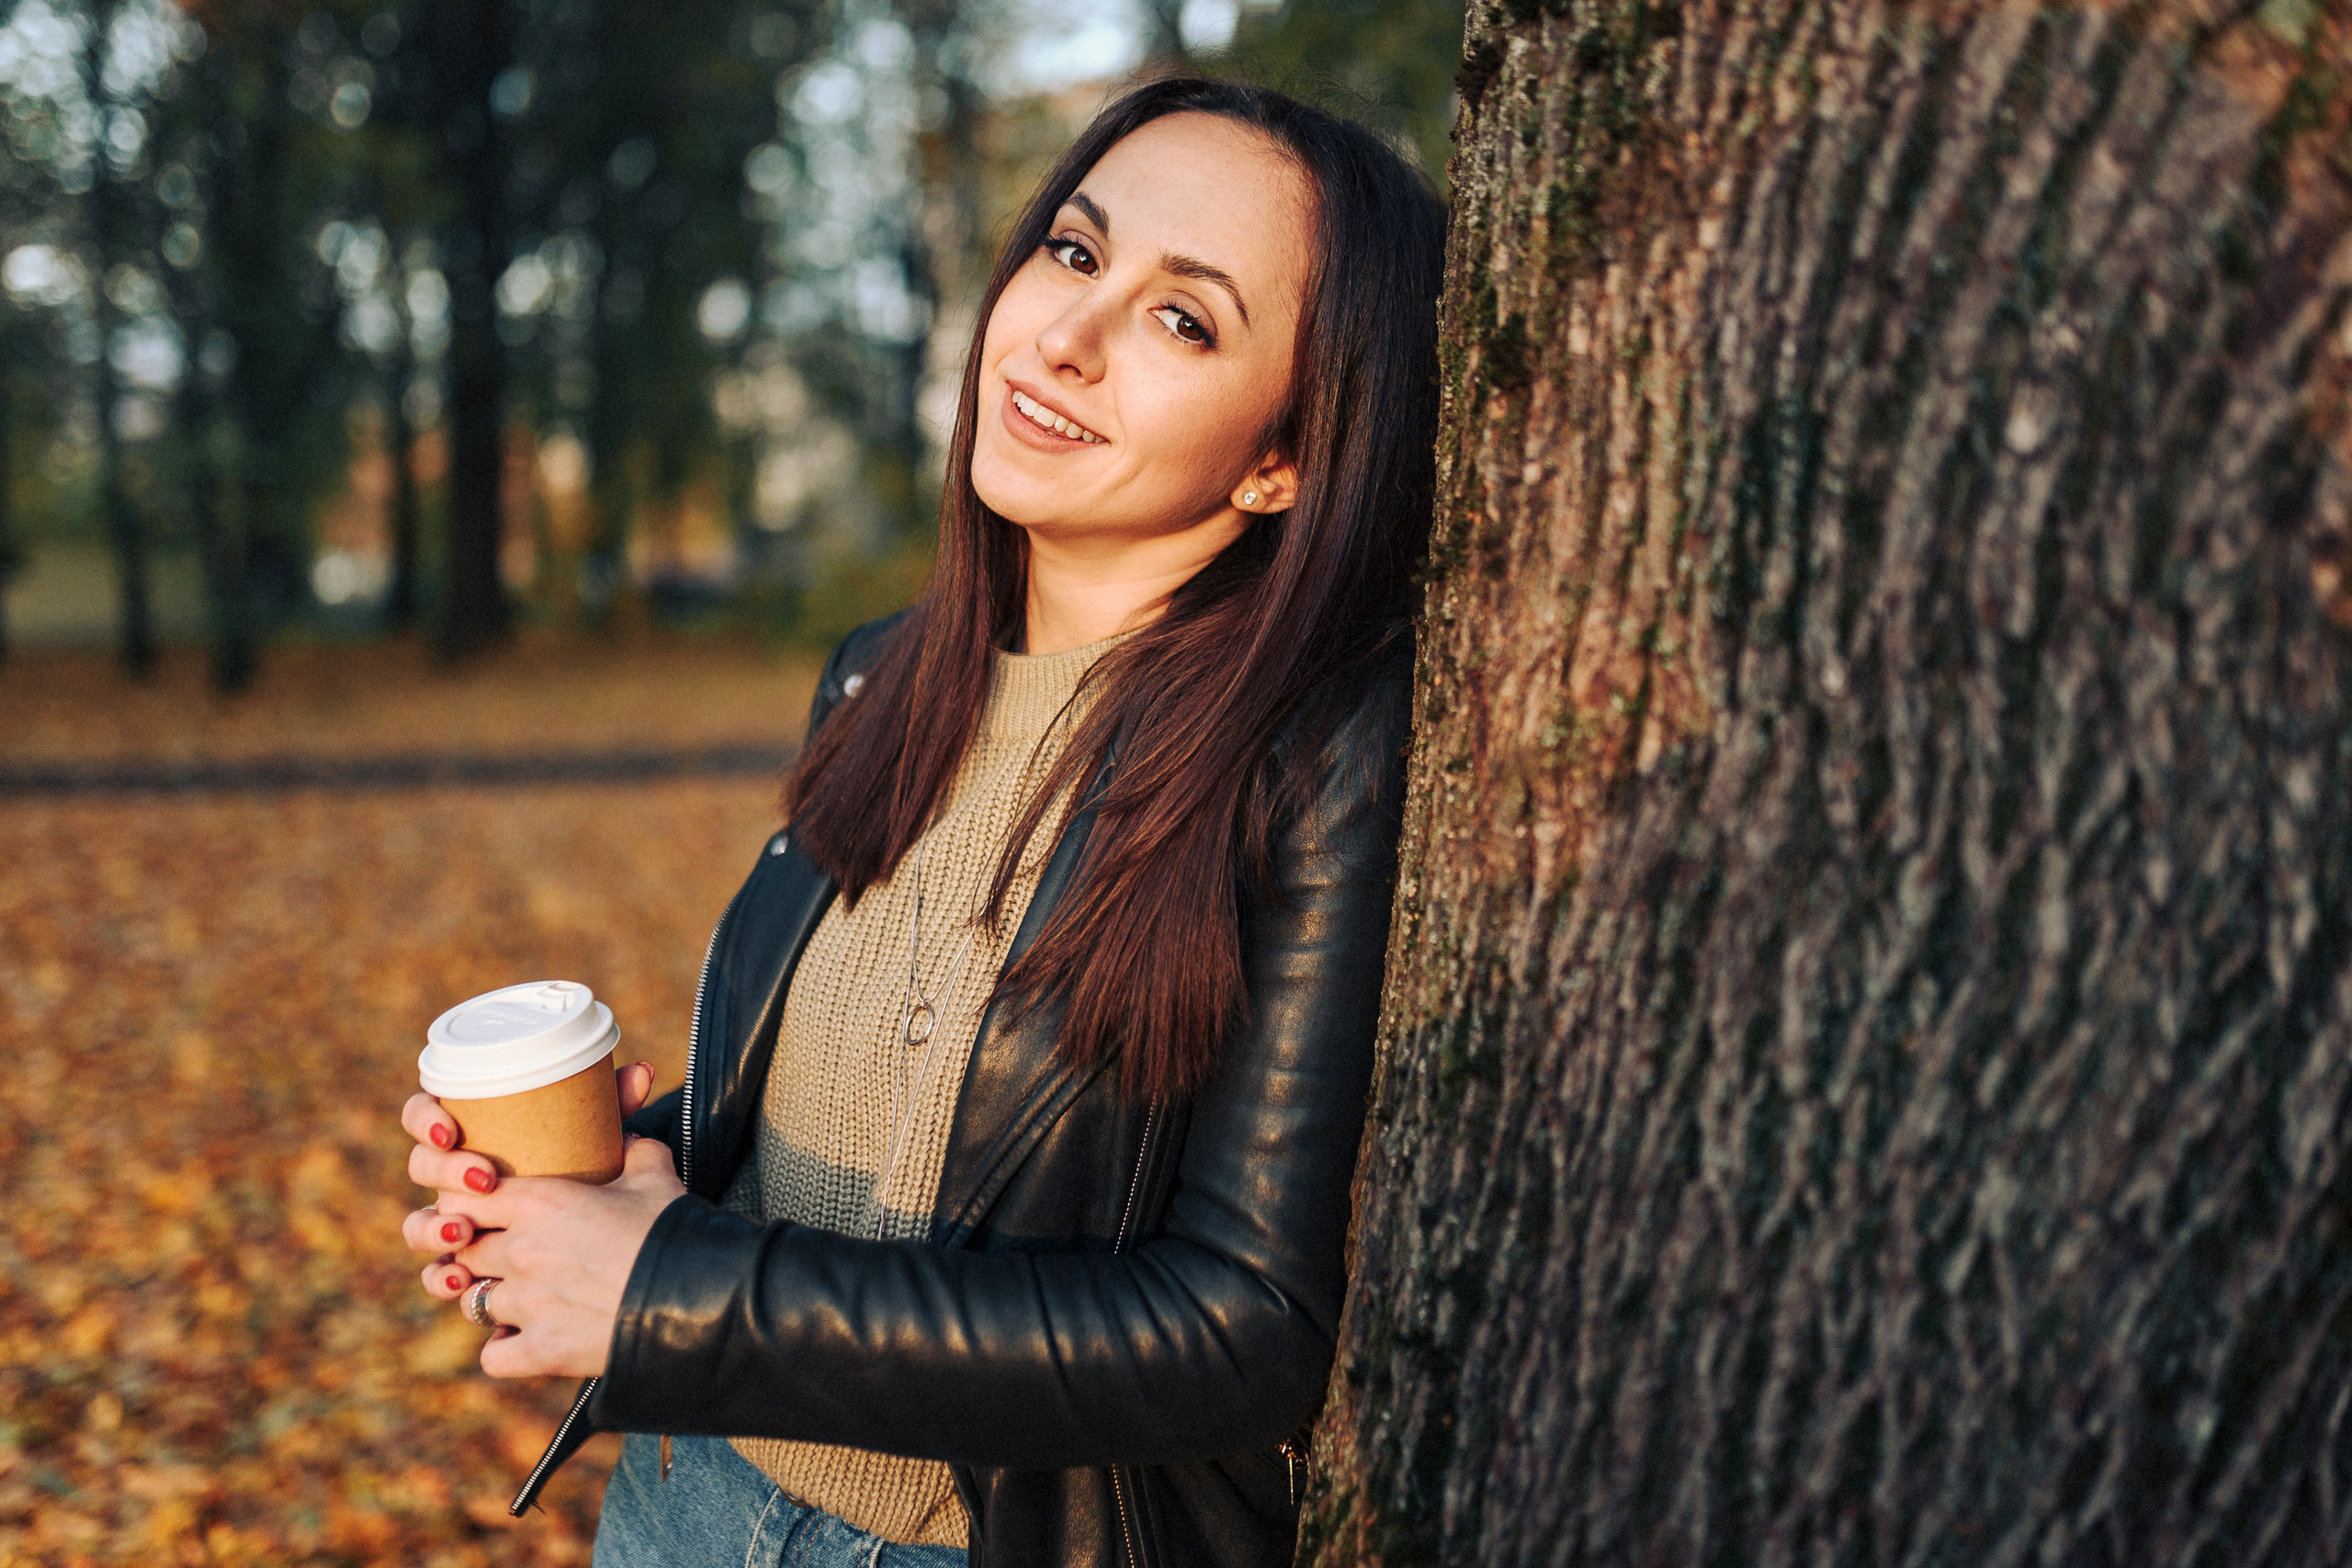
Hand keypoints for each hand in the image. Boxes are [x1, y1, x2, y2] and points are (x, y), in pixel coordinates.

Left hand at [400, 1063, 673, 1373]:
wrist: (700, 1296)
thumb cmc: (673, 1229)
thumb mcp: (654, 1176)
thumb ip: (633, 1150)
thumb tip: (629, 1140)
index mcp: (537, 1202)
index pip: (460, 1196)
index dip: (467, 1203)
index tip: (486, 1209)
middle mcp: (519, 1252)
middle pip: (463, 1251)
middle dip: (480, 1253)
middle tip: (508, 1255)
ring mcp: (526, 1305)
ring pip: (472, 1302)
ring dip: (492, 1300)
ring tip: (520, 1298)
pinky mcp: (541, 1351)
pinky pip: (492, 1355)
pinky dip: (505, 1350)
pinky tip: (526, 1340)